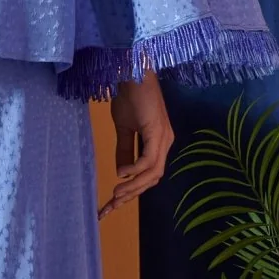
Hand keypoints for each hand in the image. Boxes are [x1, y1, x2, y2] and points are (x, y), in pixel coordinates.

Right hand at [100, 71, 173, 216]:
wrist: (133, 73)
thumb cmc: (129, 97)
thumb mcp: (124, 128)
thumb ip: (125, 149)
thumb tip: (121, 172)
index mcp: (159, 143)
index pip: (149, 174)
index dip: (133, 190)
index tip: (114, 202)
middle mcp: (165, 143)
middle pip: (153, 178)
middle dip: (133, 193)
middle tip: (112, 204)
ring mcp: (163, 138)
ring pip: (153, 173)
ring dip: (134, 186)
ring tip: (116, 193)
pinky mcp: (157, 132)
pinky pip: (148, 159)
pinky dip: (135, 169)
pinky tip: (122, 173)